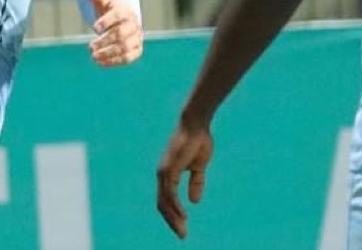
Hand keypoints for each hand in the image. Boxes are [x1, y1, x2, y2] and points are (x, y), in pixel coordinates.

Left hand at [87, 0, 142, 66]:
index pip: (117, 15)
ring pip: (125, 48)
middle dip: (104, 41)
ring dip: (108, 54)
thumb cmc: (112, 11)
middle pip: (120, 34)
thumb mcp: (105, 3)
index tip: (94, 27)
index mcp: (125, 11)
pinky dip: (114, 62)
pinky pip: (128, 58)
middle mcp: (134, 25)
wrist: (127, 19)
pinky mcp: (137, 49)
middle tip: (90, 47)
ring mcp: (137, 38)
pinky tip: (101, 63)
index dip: (106, 21)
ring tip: (94, 56)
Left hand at [156, 118, 213, 239]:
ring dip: (174, 218)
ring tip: (182, 231)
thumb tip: (194, 201)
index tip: (183, 227)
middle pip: (162, 204)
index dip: (173, 215)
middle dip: (172, 222)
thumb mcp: (199, 167)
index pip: (166, 200)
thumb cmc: (198, 141)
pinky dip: (175, 206)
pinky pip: (170, 192)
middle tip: (182, 236)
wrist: (196, 124)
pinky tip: (183, 216)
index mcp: (168, 174)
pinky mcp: (169, 169)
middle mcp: (162, 174)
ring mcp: (164, 171)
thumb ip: (196, 182)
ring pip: (164, 201)